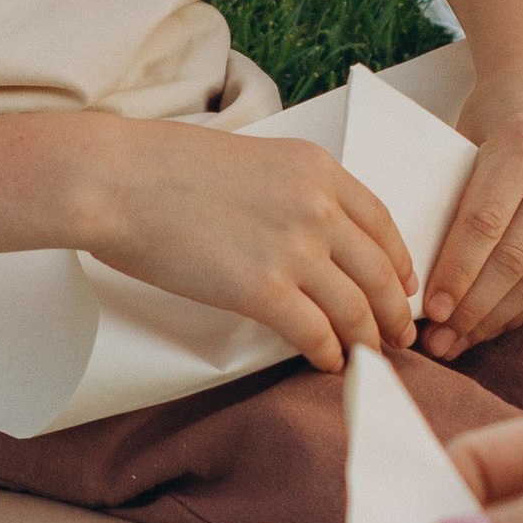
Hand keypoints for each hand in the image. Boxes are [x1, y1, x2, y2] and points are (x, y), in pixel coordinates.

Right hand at [84, 123, 415, 373]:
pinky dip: (329, 354)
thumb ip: (290, 191)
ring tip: (371, 357)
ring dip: (368, 339)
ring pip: (356, 308)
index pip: (381, 222)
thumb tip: (307, 236)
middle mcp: (317, 206)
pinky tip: (328, 363)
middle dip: (394, 311)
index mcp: (316, 167)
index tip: (405, 285)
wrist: (117, 180)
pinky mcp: (262, 290)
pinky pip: (315, 333)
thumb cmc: (163, 167)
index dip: (400, 261)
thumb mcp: (251, 159)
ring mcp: (294, 249)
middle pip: (379, 271)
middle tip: (400, 335)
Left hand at [419, 57, 522, 360]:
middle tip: (440, 341)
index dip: (456, 273)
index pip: (484, 222)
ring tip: (461, 342)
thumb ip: (452, 198)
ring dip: (498, 318)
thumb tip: (419, 275)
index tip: (430, 310)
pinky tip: (497, 324)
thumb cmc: (493, 117)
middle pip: (515, 257)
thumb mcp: (465, 140)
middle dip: (473, 308)